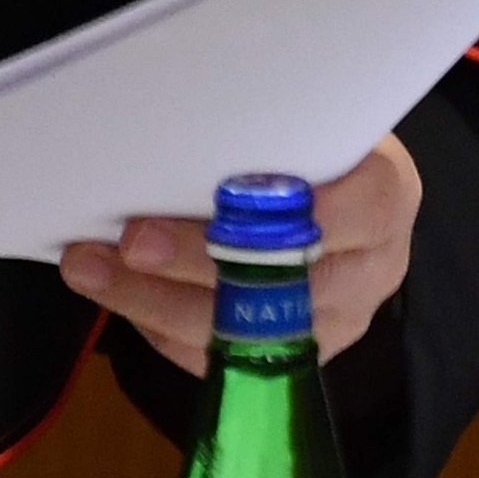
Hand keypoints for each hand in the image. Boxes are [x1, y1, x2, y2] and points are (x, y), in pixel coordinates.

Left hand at [61, 138, 421, 376]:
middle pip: (284, 281)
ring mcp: (339, 321)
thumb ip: (265, 135)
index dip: (268, 215)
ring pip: (243, 331)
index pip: (347, 210)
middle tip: (127, 240)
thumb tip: (176, 119)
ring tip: (91, 267)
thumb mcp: (307, 122)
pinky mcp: (297, 357)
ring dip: (155, 300)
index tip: (210, 198)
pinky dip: (162, 328)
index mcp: (387, 194)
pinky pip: (223, 358)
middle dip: (193, 263)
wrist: (343, 190)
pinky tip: (120, 292)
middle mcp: (374, 267)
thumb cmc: (313, 145)